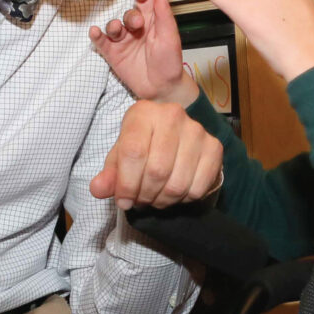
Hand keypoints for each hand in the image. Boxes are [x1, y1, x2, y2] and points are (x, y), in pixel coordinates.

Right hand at [90, 0, 197, 106]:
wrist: (162, 88)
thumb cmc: (169, 62)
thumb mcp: (170, 38)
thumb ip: (164, 16)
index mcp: (152, 20)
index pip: (145, 1)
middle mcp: (136, 28)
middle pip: (129, 13)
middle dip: (131, 15)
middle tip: (137, 23)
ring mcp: (123, 40)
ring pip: (113, 25)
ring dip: (113, 25)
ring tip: (116, 28)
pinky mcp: (112, 53)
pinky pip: (101, 42)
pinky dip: (96, 36)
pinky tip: (95, 32)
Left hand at [90, 100, 222, 209]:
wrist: (175, 139)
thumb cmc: (142, 147)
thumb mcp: (120, 157)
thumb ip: (109, 174)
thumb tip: (98, 189)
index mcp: (143, 112)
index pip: (133, 153)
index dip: (126, 184)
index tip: (124, 201)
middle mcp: (173, 115)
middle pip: (157, 171)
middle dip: (145, 195)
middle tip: (140, 201)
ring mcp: (197, 130)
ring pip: (178, 183)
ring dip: (163, 200)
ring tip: (155, 198)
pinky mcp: (215, 147)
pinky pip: (198, 187)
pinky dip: (183, 200)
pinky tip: (175, 194)